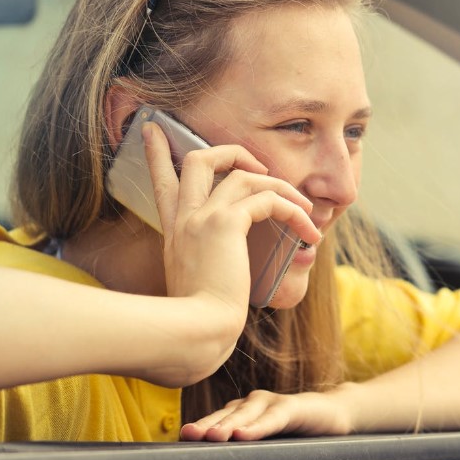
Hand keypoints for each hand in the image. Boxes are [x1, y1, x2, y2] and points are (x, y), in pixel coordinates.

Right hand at [143, 122, 320, 315]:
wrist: (195, 331)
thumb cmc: (198, 319)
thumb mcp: (193, 286)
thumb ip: (206, 270)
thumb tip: (232, 276)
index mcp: (174, 231)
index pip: (162, 182)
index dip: (158, 153)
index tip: (152, 129)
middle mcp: (184, 218)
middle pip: (200, 159)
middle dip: (233, 152)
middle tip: (259, 166)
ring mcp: (202, 217)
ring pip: (242, 173)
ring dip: (281, 185)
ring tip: (305, 209)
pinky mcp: (226, 224)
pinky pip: (267, 199)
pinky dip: (293, 210)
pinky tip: (307, 231)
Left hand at [180, 389, 354, 441]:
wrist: (331, 414)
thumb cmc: (293, 430)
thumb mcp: (265, 439)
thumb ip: (244, 446)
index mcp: (242, 410)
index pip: (216, 419)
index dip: (200, 427)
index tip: (182, 437)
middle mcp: (253, 402)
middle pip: (225, 415)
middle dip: (206, 425)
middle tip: (189, 435)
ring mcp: (272, 402)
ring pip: (245, 414)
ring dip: (227, 426)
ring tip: (212, 437)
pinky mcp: (292, 407)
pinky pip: (272, 418)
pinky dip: (257, 426)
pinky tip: (244, 435)